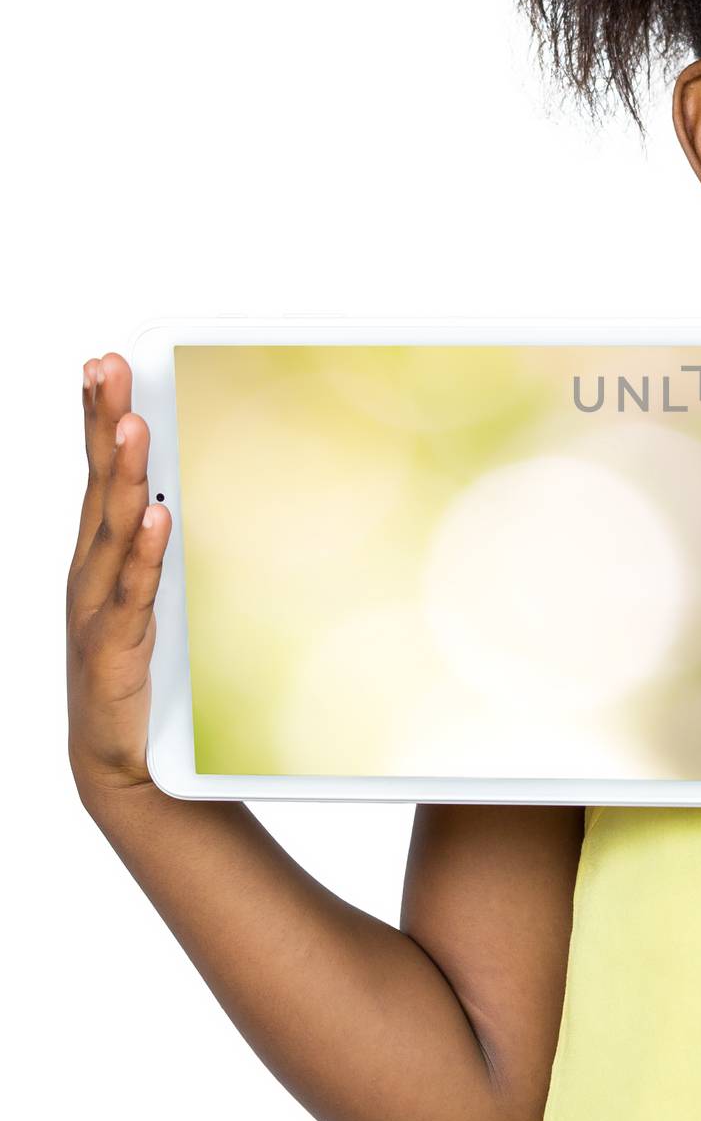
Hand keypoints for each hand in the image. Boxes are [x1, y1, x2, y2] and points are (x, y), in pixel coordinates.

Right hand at [66, 352, 172, 799]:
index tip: (104, 364)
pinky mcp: (118, 645)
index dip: (97, 417)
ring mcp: (99, 606)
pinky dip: (147, 553)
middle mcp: (90, 571)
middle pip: (98, 484)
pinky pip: (136, 592)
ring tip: (136, 425)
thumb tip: (190, 492)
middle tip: (107, 368)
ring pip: (113, 529)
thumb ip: (161, 544)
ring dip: (125, 475)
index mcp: (99, 554)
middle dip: (102, 423)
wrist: (117, 756)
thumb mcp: (149, 593)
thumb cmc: (135, 667)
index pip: (98, 472)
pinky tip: (160, 517)